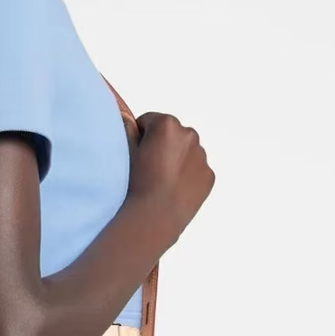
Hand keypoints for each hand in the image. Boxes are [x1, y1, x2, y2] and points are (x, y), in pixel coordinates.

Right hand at [126, 112, 214, 245]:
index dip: (140, 138)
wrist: (155, 216)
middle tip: (149, 169)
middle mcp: (189, 135)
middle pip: (171, 135)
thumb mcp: (126, 152)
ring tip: (160, 182)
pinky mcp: (208, 175)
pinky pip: (196, 170)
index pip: (149, 121)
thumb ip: (127, 129)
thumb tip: (127, 118)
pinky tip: (173, 190)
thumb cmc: (137, 184)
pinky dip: (186, 176)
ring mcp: (202, 156)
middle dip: (162, 146)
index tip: (137, 155)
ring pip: (185, 152)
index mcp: (167, 124)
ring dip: (175, 160)